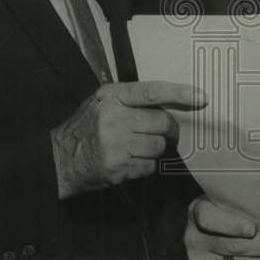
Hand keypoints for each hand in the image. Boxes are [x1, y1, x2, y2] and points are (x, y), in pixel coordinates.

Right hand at [51, 80, 205, 198]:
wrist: (58, 158)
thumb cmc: (85, 126)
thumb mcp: (102, 101)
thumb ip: (131, 98)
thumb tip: (170, 101)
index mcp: (113, 96)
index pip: (153, 91)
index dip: (180, 93)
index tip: (201, 98)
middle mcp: (115, 119)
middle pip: (162, 122)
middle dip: (169, 129)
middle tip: (167, 132)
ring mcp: (116, 145)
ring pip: (158, 146)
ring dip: (156, 148)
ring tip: (140, 146)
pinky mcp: (117, 168)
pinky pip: (149, 166)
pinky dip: (146, 164)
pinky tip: (130, 160)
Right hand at [184, 196, 259, 259]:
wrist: (215, 230)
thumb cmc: (230, 208)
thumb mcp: (229, 200)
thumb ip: (244, 202)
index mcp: (198, 211)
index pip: (209, 218)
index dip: (231, 225)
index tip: (252, 230)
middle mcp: (195, 237)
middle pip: (230, 245)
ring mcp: (201, 259)